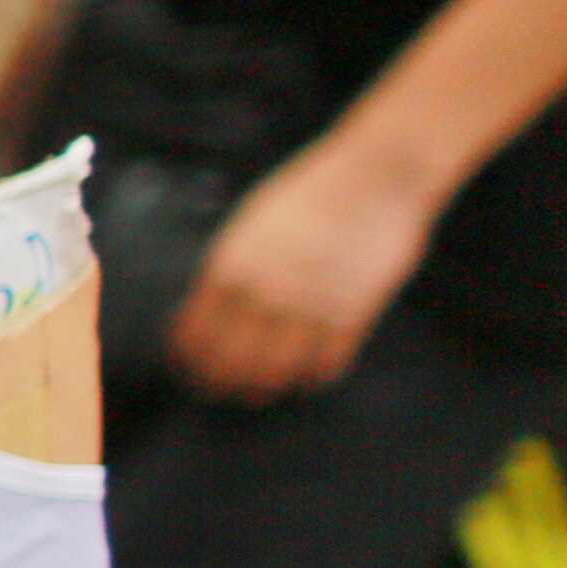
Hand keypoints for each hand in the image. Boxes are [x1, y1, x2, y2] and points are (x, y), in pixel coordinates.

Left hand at [168, 132, 437, 400]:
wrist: (376, 176)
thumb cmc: (311, 191)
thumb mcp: (250, 225)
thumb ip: (230, 269)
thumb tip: (212, 308)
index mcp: (230, 267)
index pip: (196, 334)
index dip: (190, 361)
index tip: (191, 370)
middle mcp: (265, 293)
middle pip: (233, 363)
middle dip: (223, 384)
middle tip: (223, 391)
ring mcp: (310, 307)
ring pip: (277, 372)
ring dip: (266, 387)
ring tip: (262, 391)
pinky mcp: (353, 315)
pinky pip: (327, 364)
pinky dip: (314, 376)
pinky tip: (308, 374)